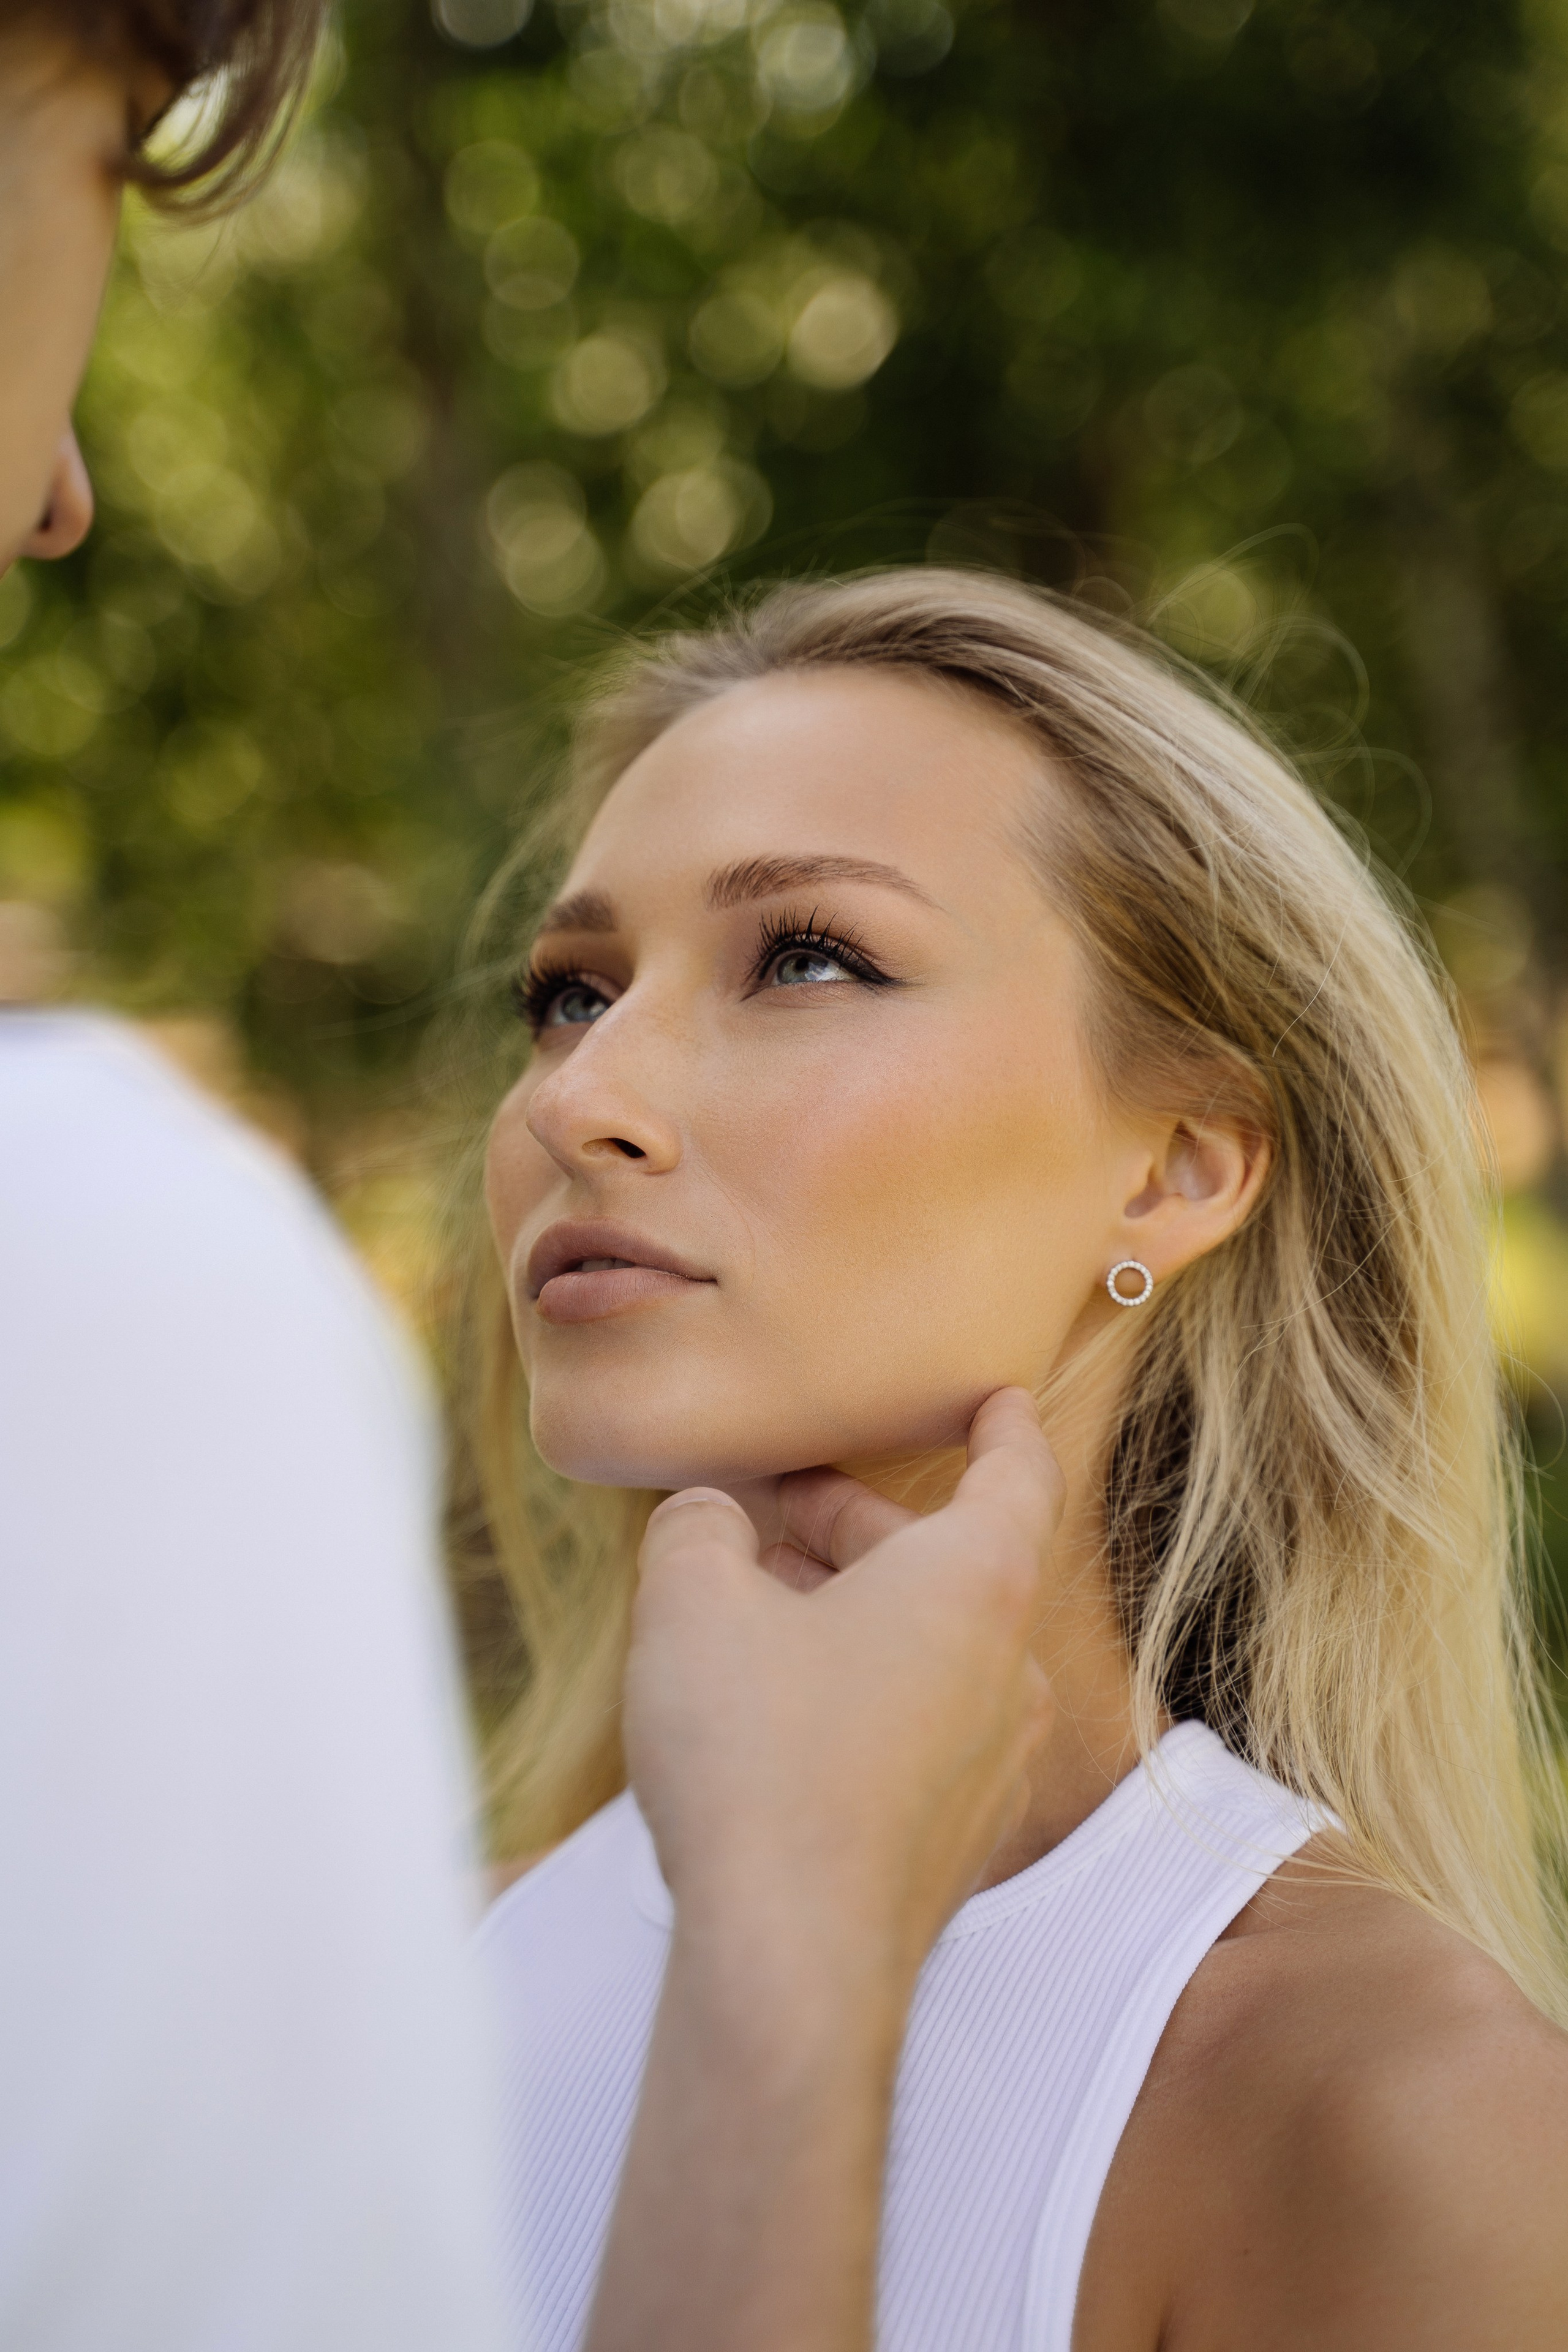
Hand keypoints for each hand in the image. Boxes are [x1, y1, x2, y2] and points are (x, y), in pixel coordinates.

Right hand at [622, 1386, 1061, 1998]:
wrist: (790, 1960)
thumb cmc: (756, 1760)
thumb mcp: (692, 1600)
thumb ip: (700, 1528)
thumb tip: (712, 1520)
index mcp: (975, 1583)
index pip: (1016, 1474)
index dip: (1002, 1426)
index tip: (999, 1397)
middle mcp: (1010, 1668)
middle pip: (945, 1564)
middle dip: (855, 1529)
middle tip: (771, 1512)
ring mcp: (995, 1763)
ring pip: (927, 1650)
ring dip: (850, 1615)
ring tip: (753, 1608)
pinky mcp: (958, 1839)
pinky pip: (918, 1730)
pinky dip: (861, 1694)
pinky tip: (774, 1714)